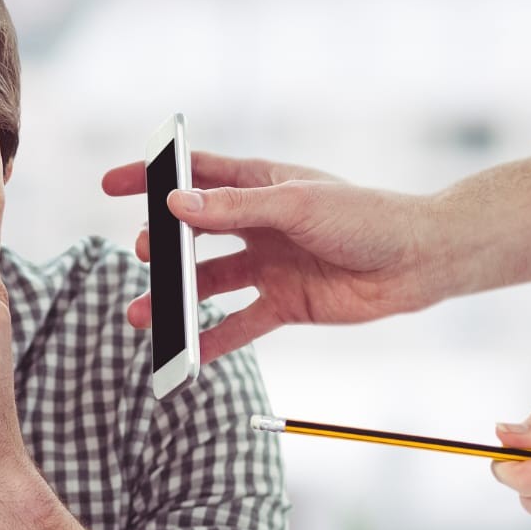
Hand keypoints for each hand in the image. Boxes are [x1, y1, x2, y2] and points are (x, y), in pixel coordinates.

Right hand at [101, 153, 439, 360]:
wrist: (418, 262)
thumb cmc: (366, 218)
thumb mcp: (296, 205)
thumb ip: (234, 207)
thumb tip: (176, 206)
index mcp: (261, 184)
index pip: (195, 176)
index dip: (152, 178)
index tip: (112, 184)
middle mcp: (259, 224)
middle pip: (194, 234)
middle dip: (162, 246)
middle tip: (144, 255)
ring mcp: (270, 265)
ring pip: (208, 283)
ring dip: (175, 298)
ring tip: (143, 314)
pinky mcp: (284, 303)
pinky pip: (239, 324)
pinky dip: (211, 340)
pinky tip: (185, 353)